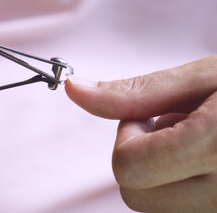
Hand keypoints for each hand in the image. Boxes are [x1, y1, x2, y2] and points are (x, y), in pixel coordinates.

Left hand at [66, 55, 216, 212]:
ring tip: (197, 143)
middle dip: (142, 156)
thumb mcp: (201, 78)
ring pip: (156, 206)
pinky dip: (182, 185)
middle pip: (135, 194)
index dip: (129, 136)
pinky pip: (181, 210)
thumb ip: (132, 93)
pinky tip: (207, 160)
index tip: (151, 116)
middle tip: (174, 128)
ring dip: (163, 172)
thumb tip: (74, 90)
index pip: (128, 168)